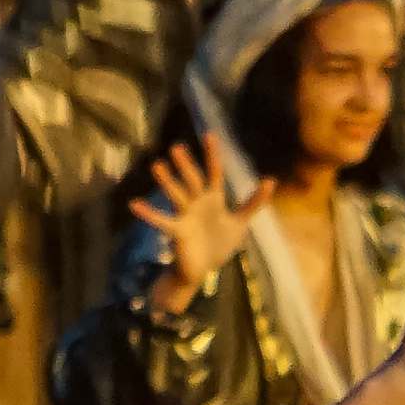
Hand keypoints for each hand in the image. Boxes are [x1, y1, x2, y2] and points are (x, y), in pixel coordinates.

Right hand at [128, 130, 261, 289]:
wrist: (204, 270)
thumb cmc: (219, 244)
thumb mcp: (240, 223)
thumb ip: (253, 203)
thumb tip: (270, 180)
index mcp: (213, 199)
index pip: (214, 172)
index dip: (212, 155)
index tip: (209, 135)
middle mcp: (198, 203)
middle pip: (192, 180)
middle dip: (186, 165)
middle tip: (177, 147)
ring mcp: (186, 216)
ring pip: (176, 195)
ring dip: (167, 182)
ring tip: (157, 166)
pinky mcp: (177, 231)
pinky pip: (162, 221)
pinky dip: (148, 213)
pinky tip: (134, 204)